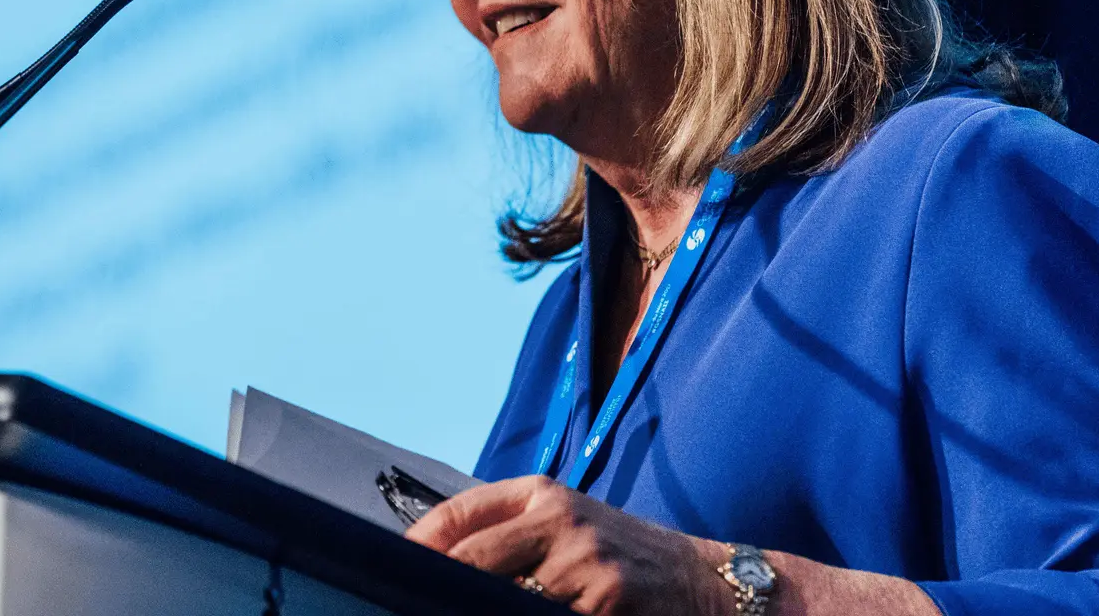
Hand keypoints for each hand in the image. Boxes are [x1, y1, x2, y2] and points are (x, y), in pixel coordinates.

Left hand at [405, 475, 727, 615]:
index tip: (392, 571)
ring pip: (501, 596)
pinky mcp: (605, 598)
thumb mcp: (569, 526)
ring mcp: (583, 559)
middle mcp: (560, 518)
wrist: (705, 583)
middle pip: (470, 558)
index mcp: (542, 495)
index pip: (459, 515)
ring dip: (478, 608)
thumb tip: (437, 559)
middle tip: (410, 604)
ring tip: (455, 612)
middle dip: (438, 587)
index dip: (420, 547)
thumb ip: (511, 534)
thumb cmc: (625, 558)